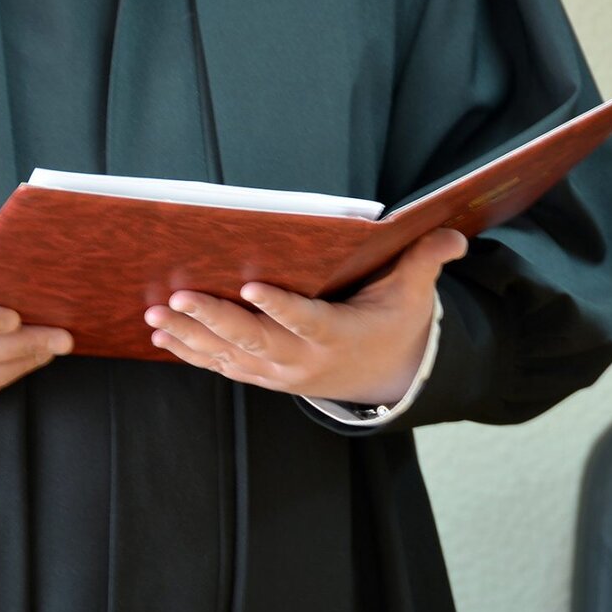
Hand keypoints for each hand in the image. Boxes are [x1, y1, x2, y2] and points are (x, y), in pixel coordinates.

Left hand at [144, 228, 466, 404]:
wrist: (385, 377)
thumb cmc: (393, 325)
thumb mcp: (413, 295)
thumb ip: (427, 261)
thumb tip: (456, 234)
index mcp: (337, 335)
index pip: (305, 321)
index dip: (278, 308)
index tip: (250, 289)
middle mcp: (303, 359)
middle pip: (254, 340)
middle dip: (212, 319)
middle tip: (175, 298)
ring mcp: (280, 373)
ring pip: (229, 356)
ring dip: (190, 337)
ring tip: (155, 315)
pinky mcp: (265, 376)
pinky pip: (223, 367)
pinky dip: (191, 353)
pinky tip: (161, 336)